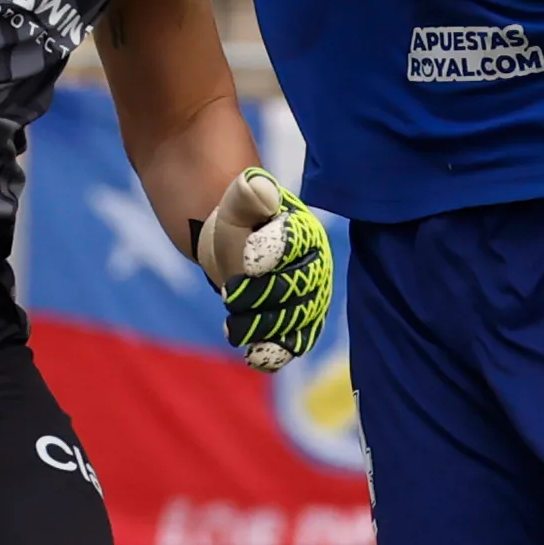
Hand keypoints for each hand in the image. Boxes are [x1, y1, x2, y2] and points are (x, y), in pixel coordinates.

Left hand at [198, 168, 333, 371]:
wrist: (234, 245)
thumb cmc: (240, 218)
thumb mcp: (239, 197)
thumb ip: (250, 192)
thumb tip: (263, 193)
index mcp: (304, 232)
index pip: (295, 242)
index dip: (271, 251)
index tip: (246, 260)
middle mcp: (315, 268)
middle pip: (294, 288)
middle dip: (257, 294)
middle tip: (228, 293)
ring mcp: (309, 301)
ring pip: (293, 321)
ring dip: (258, 325)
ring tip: (232, 323)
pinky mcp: (297, 327)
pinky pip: (292, 345)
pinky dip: (273, 352)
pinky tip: (251, 352)